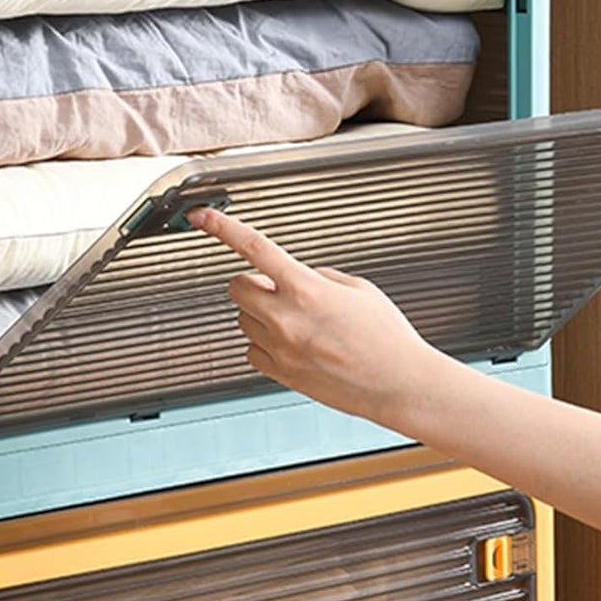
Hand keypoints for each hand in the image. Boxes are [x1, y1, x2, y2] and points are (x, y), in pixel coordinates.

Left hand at [187, 206, 449, 431]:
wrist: (398, 383)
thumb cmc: (386, 338)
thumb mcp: (359, 289)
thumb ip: (320, 277)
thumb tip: (299, 278)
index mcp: (307, 289)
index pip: (253, 247)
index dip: (222, 227)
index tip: (202, 217)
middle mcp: (287, 319)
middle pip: (237, 287)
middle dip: (252, 282)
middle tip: (276, 288)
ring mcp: (281, 349)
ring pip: (243, 319)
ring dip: (260, 314)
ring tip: (297, 322)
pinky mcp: (281, 374)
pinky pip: (252, 350)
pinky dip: (264, 344)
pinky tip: (292, 345)